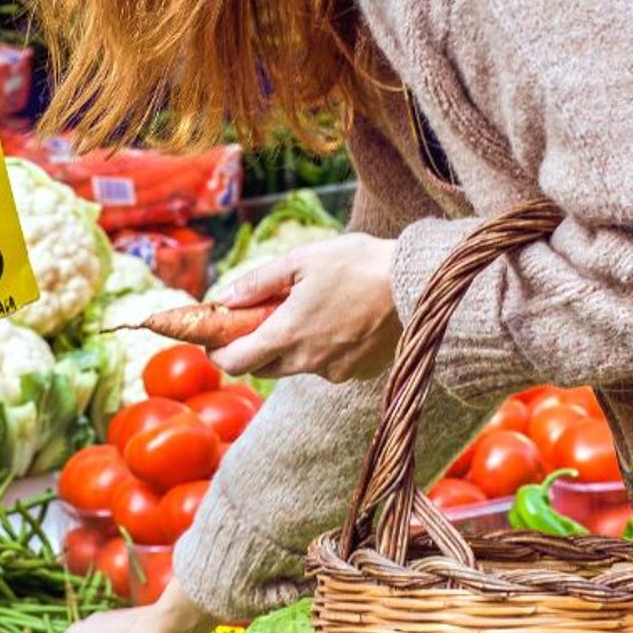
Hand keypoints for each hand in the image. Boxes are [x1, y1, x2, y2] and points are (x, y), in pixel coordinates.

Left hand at [210, 234, 401, 381]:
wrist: (419, 283)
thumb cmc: (358, 264)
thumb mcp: (301, 260)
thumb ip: (258, 282)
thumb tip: (224, 297)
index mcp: (288, 334)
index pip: (235, 362)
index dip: (217, 353)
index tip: (213, 339)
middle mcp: (308, 361)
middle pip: (263, 366)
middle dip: (253, 347)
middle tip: (258, 318)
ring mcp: (335, 371)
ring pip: (296, 365)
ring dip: (291, 346)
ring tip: (308, 311)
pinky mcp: (359, 372)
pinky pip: (328, 365)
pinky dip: (323, 348)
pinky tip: (339, 320)